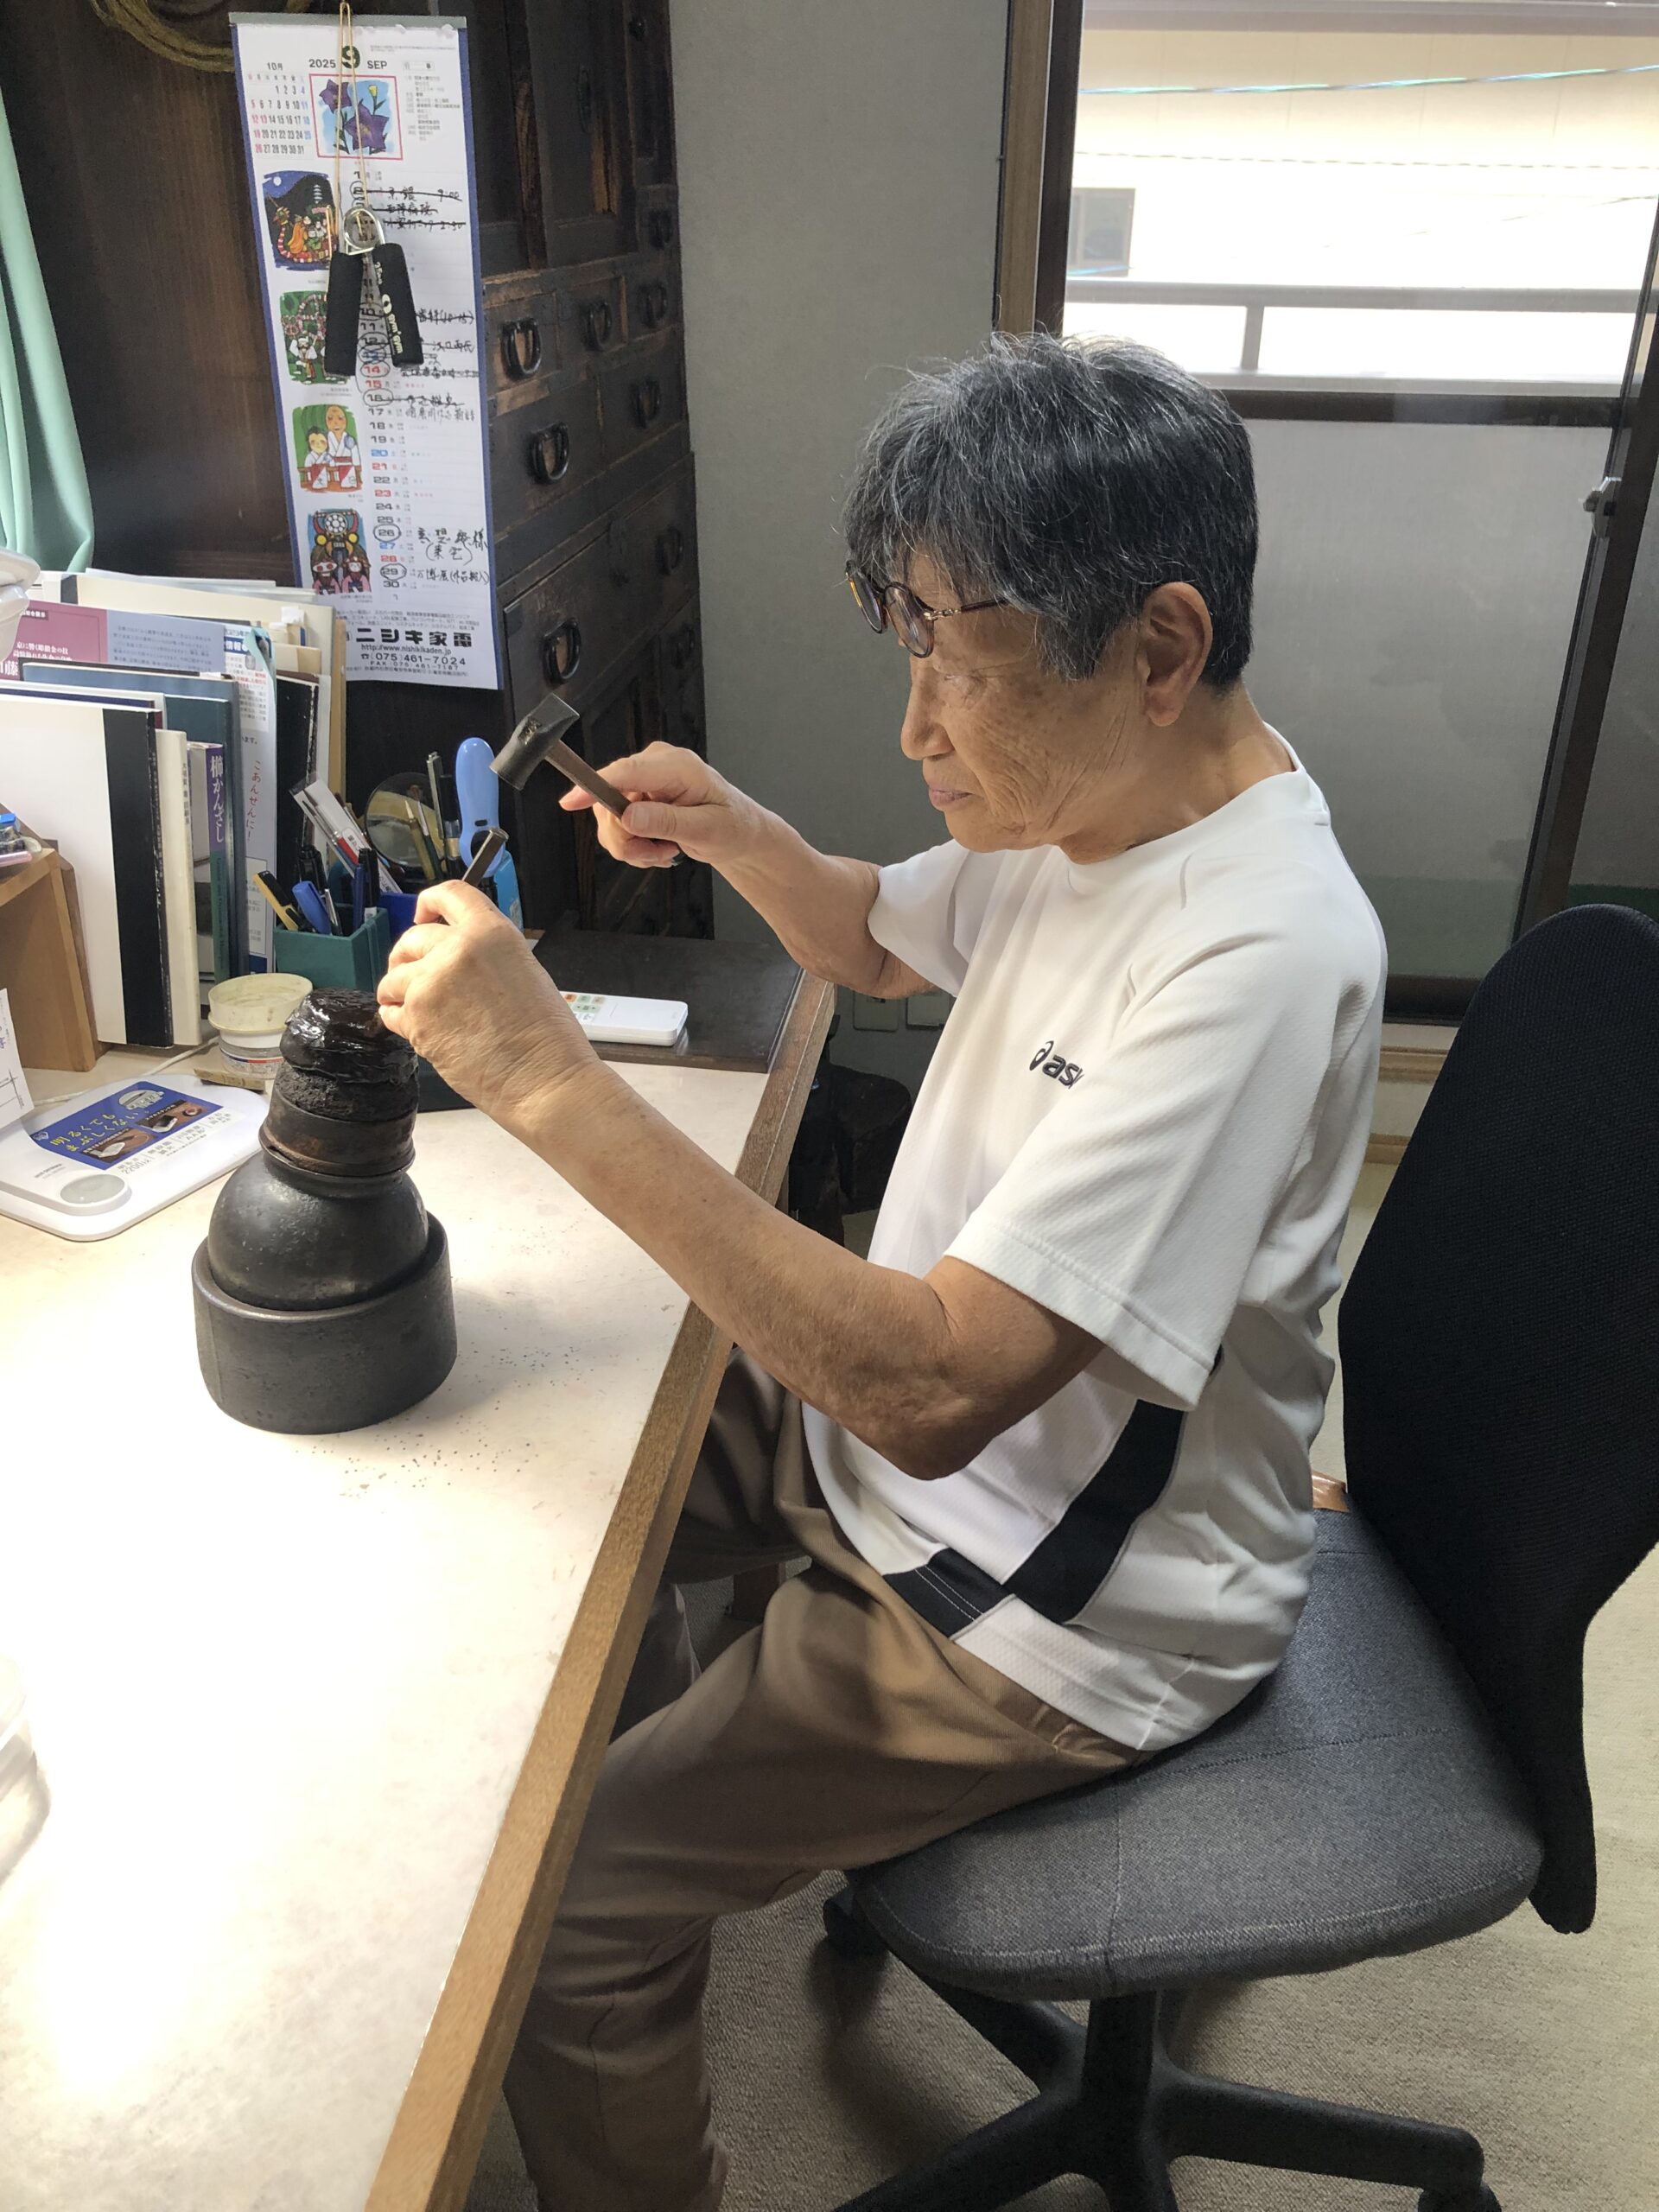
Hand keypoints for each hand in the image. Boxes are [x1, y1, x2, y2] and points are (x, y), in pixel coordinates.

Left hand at [376, 881, 598, 1127]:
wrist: (543, 1079)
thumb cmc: (547, 1037)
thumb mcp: (524, 971)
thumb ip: (485, 954)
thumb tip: (456, 958)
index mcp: (490, 932)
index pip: (448, 895)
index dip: (429, 904)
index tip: (422, 915)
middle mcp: (456, 950)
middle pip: (411, 938)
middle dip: (407, 955)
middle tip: (413, 973)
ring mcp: (431, 983)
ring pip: (393, 978)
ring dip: (398, 991)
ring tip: (418, 1009)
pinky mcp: (416, 1019)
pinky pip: (390, 1012)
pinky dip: (396, 1019)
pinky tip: (416, 1028)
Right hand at [560, 742, 754, 870]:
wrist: (738, 833)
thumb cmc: (732, 826)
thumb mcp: (706, 829)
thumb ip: (667, 822)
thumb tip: (629, 817)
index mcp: (677, 765)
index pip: (626, 773)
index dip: (595, 787)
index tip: (571, 802)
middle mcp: (655, 766)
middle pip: (610, 802)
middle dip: (627, 838)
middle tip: (654, 854)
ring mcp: (644, 782)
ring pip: (610, 820)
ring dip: (633, 846)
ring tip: (664, 851)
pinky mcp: (637, 797)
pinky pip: (617, 826)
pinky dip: (634, 846)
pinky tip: (658, 848)